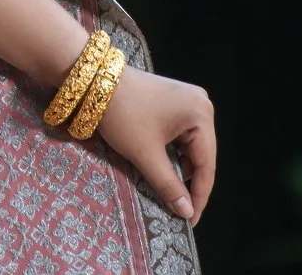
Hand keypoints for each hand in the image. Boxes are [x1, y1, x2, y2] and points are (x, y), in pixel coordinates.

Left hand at [97, 68, 215, 224]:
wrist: (95, 80)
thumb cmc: (123, 115)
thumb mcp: (146, 154)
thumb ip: (169, 186)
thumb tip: (187, 212)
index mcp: (201, 114)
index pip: (206, 164)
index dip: (198, 196)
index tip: (191, 221)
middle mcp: (201, 104)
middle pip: (201, 155)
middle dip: (190, 183)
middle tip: (181, 211)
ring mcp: (188, 101)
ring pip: (190, 146)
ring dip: (180, 168)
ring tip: (172, 194)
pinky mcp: (175, 101)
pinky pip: (181, 135)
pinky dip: (173, 153)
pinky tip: (165, 169)